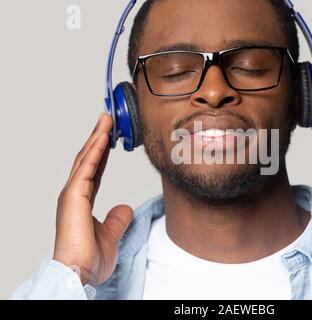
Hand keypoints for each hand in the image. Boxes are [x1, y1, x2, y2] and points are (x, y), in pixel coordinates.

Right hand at [53, 113, 132, 285]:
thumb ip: (117, 219)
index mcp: (82, 200)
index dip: (101, 153)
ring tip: (106, 120)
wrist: (79, 272)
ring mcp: (72, 193)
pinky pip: (87, 168)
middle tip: (107, 120)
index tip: (109, 138)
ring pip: (86, 158)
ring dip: (97, 138)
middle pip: (88, 159)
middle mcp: (75, 193)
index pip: (94, 170)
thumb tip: (124, 207)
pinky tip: (103, 137)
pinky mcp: (74, 196)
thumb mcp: (111, 235)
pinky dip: (95, 151)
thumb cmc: (89, 259)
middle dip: (98, 138)